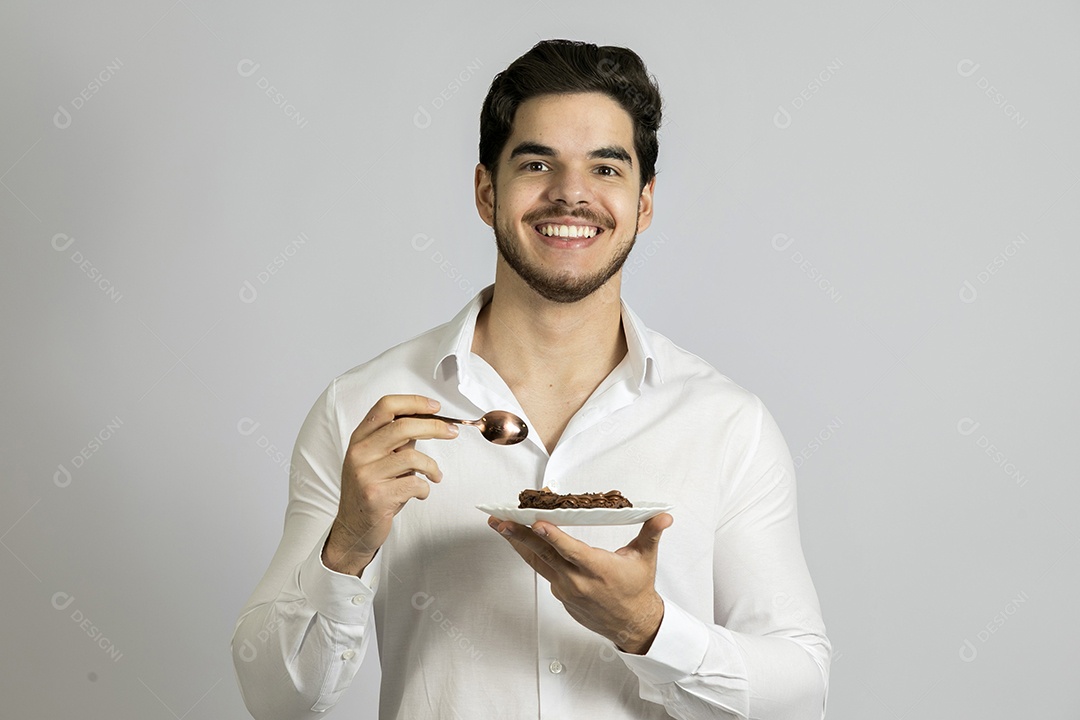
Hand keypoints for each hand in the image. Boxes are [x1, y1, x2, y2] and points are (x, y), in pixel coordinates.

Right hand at [323, 395, 457, 575]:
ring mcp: (365, 474)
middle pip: (403, 426)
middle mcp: (359, 452)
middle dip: (434, 426)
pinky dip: (424, 488)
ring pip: (412, 457)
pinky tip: (420, 493)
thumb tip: (428, 421)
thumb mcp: (378, 459)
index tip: (435, 407)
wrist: (354, 528)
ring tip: (435, 475)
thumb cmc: (372, 490)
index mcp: (360, 438)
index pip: (386, 406)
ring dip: (432, 467)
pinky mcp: (376, 495)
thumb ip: (397, 441)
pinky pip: (414, 483)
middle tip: (451, 432)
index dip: (414, 402)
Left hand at [488, 513, 672, 653]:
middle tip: (500, 520)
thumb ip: (651, 533)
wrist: (632, 624)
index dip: (552, 536)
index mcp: (597, 569)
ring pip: (537, 562)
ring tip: (499, 525)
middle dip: (519, 535)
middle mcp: (577, 580)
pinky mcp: (561, 594)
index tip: (536, 522)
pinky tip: (520, 540)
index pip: (570, 550)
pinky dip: (532, 554)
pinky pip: (543, 571)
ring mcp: (566, 589)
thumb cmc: (637, 588)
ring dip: (517, 543)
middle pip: (543, 554)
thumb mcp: (645, 559)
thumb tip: (665, 516)